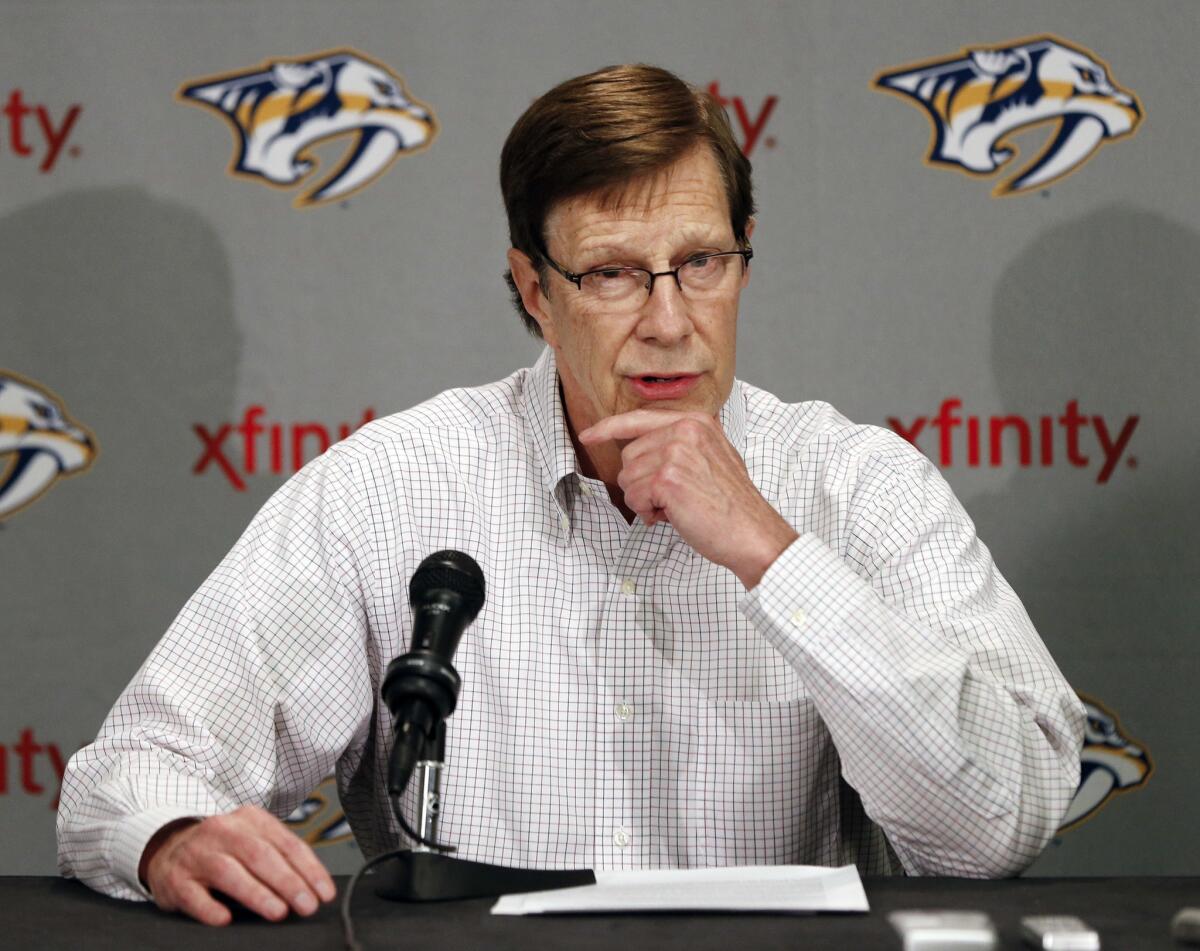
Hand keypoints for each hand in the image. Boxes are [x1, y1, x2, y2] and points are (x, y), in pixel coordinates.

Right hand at [140, 805, 336, 925]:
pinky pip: (192, 895)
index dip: (309, 869)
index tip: (324, 892)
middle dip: (288, 882)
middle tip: (307, 905)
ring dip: (257, 894)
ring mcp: (196, 854)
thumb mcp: (252, 839)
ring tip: (278, 912)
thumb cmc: (222, 849)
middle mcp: (223, 831)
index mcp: (249, 819)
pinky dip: (210, 908)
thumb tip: (313, 887)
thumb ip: (278, 857)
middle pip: (260, 855)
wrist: (167, 847)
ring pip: (229, 872)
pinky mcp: (174, 879)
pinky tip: (225, 919)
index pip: (286, 843)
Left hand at [579, 409, 797, 587]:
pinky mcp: (667, 478)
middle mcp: (685, 430)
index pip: (640, 418)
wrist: (752, 532)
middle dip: (642, 482)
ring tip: (677, 507)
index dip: (609, 427)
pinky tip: (673, 515)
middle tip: (674, 497)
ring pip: (627, 478)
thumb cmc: (732, 504)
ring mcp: (675, 452)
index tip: (590, 434)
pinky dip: (647, 512)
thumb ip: (681, 445)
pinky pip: (633, 497)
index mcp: (696, 421)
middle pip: (629, 455)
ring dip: (645, 500)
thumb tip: (642, 450)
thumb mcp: (713, 457)